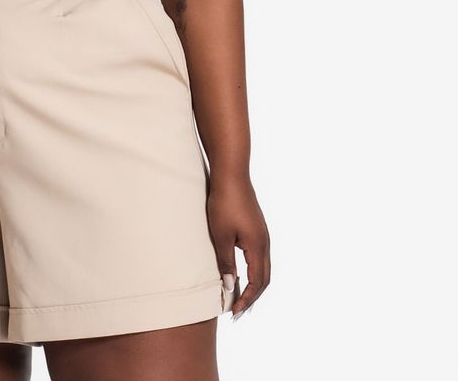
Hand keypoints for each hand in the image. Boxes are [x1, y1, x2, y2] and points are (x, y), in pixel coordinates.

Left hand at [206, 175, 269, 318]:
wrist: (231, 174)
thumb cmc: (224, 203)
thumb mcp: (220, 235)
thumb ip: (226, 262)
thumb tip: (230, 286)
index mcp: (258, 247)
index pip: (257, 282)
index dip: (247, 299)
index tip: (235, 312)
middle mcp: (265, 242)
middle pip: (264, 278)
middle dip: (253, 297)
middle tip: (238, 312)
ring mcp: (262, 234)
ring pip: (264, 267)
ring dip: (254, 285)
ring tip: (240, 296)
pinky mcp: (257, 227)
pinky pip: (259, 256)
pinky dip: (253, 271)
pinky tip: (241, 272)